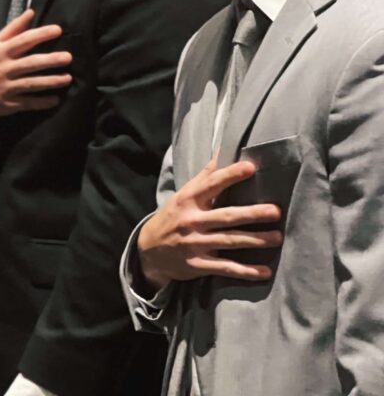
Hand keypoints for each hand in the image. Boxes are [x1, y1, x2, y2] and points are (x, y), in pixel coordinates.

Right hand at [0, 10, 72, 116]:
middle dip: (50, 60)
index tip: (58, 30)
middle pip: (30, 63)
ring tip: (68, 78)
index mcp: (0, 52)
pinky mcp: (9, 103)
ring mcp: (6, 87)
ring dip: (51, 81)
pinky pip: (28, 103)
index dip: (41, 34)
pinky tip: (55, 99)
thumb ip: (13, 29)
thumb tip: (31, 12)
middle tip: (68, 57)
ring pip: (32, 84)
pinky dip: (42, 102)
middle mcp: (4, 69)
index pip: (23, 40)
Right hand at [136, 155, 281, 290]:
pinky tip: (265, 272)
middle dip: (251, 213)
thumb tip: (221, 153)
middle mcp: (191, 221)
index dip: (230, 176)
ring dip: (255, 240)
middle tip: (275, 211)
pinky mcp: (198, 265)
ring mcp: (194, 244)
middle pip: (226, 216)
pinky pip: (225, 267)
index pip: (211, 185)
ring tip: (277, 237)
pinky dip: (246, 271)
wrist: (148, 250)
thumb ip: (204, 178)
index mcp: (187, 200)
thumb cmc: (172, 217)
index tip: (250, 167)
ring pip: (229, 241)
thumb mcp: (182, 196)